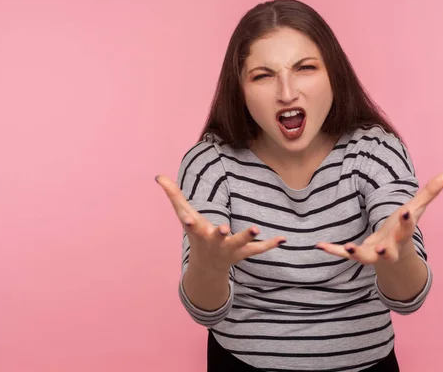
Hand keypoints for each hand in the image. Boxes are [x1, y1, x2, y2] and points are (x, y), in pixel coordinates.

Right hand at [155, 175, 285, 271]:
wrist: (207, 266)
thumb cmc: (196, 234)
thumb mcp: (184, 215)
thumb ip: (173, 195)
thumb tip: (158, 177)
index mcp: (199, 233)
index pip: (193, 228)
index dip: (191, 224)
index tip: (190, 221)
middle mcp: (214, 242)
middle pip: (218, 238)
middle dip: (221, 234)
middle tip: (224, 228)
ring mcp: (230, 249)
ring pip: (240, 244)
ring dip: (247, 236)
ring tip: (256, 228)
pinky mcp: (243, 252)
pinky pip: (258, 250)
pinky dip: (270, 245)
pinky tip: (283, 239)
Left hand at [316, 172, 442, 263]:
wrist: (395, 256)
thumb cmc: (404, 229)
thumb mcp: (416, 210)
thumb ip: (430, 193)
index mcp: (403, 235)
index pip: (407, 228)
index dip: (407, 221)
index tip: (406, 212)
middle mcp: (389, 247)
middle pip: (388, 251)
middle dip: (385, 249)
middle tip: (380, 247)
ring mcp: (373, 253)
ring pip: (366, 257)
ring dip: (357, 253)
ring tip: (349, 247)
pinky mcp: (359, 254)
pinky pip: (344, 254)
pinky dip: (334, 250)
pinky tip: (320, 244)